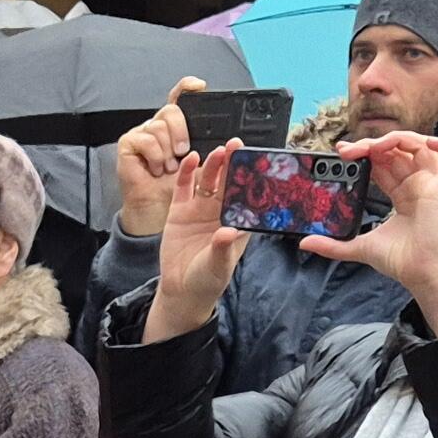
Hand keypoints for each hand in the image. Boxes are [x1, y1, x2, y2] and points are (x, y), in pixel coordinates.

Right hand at [115, 75, 206, 239]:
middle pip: (172, 109)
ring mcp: (145, 134)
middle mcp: (162, 128)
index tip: (200, 86)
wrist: (156, 212)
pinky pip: (145, 139)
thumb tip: (236, 143)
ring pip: (159, 124)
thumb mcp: (205, 173)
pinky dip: (154, 156)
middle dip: (181, 129)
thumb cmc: (178, 192)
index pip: (182, 99)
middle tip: (183, 151)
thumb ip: (218, 158)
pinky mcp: (130, 144)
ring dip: (167, 150)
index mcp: (180, 130)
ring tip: (168, 167)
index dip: (188, 88)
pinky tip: (155, 169)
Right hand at [141, 144, 246, 344]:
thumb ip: (222, 248)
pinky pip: (184, 187)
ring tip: (219, 152)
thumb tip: (228, 232)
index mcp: (238, 222)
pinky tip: (192, 159)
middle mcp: (221, 212)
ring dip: (214, 165)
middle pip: (229, 182)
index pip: (248, 196)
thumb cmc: (208, 279)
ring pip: (209, 180)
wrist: (181, 289)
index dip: (252, 179)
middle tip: (237, 147)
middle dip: (233, 164)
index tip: (257, 163)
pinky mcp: (180, 210)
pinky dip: (187, 173)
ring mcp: (200, 209)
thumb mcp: (218, 266)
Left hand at [307, 131, 437, 336]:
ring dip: (398, 138)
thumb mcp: (357, 247)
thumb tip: (304, 243)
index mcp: (401, 194)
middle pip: (397, 150)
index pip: (382, 163)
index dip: (365, 152)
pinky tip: (429, 141)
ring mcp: (430, 185)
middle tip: (349, 151)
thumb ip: (332, 245)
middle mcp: (416, 185)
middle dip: (372, 144)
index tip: (343, 152)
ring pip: (421, 146)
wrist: (418, 274)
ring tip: (375, 146)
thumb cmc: (399, 261)